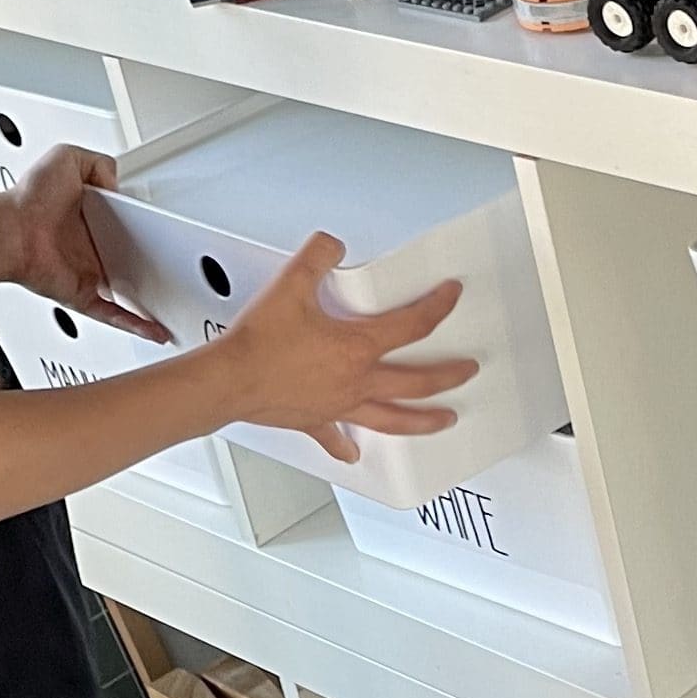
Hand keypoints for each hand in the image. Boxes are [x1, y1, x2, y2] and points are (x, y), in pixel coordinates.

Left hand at [5, 146, 168, 341]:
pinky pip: (114, 315)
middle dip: (152, 265)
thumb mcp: (67, 158)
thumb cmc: (28, 199)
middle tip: (178, 266)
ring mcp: (87, 274)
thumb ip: (97, 163)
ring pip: (127, 291)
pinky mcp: (83, 296)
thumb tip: (115, 182)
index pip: (125, 225)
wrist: (10, 232)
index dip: (145, 228)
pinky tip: (155, 328)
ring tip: (177, 302)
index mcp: (88, 218)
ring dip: (149, 300)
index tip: (165, 232)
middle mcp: (88, 248)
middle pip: (129, 259)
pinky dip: (136, 324)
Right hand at [218, 235, 471, 461]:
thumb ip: (317, 257)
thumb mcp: (291, 285)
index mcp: (356, 347)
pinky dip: (346, 446)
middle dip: (448, 375)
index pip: (412, 326)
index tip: (451, 297)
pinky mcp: (314, 420)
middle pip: (417, 382)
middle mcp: (355, 381)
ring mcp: (337, 405)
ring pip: (391, 418)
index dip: (438, 307)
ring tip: (443, 421)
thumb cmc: (258, 345)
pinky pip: (335, 438)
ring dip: (422, 420)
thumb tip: (332, 244)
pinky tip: (354, 453)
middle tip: (468, 371)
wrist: (228, 380)